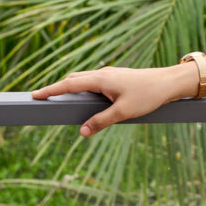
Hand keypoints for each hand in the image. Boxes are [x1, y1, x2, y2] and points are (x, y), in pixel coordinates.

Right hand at [31, 64, 193, 136]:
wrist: (170, 82)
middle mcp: (103, 73)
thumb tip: (82, 132)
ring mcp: (111, 74)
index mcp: (101, 79)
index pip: (69, 84)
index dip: (51, 89)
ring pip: (84, 79)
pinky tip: (84, 97)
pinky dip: (83, 87)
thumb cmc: (148, 95)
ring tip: (59, 97)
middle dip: (57, 87)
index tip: (35, 94)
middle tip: (42, 97)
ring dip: (70, 86)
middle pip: (74, 79)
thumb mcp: (123, 112)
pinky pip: (94, 81)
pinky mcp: (118, 78)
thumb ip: (101, 122)